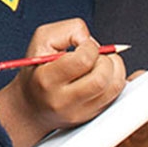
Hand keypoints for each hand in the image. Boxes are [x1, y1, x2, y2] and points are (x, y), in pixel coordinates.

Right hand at [0, 19, 125, 146]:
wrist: (31, 106)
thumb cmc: (37, 69)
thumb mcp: (42, 39)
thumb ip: (69, 30)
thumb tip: (92, 40)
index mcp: (47, 79)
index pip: (83, 61)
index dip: (90, 47)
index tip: (84, 46)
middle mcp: (63, 100)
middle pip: (101, 79)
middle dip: (106, 60)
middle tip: (96, 56)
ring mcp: (79, 112)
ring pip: (114, 88)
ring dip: (115, 69)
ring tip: (101, 64)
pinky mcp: (91, 116)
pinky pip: (116, 96)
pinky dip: (115, 80)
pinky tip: (104, 74)